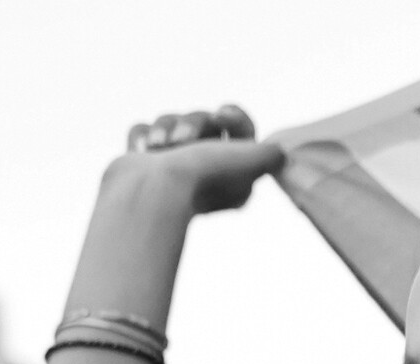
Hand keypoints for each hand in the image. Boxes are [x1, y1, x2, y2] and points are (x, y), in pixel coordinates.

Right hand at [103, 105, 281, 215]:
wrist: (152, 193)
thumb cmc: (203, 177)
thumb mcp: (252, 162)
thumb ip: (270, 155)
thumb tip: (278, 153)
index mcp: (233, 171)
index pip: (239, 129)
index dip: (233, 116)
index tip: (221, 114)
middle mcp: (203, 169)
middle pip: (203, 120)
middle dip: (193, 122)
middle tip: (182, 139)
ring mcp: (169, 165)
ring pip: (170, 120)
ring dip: (165, 126)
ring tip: (159, 146)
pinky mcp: (141, 162)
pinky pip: (143, 131)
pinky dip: (141, 136)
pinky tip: (144, 150)